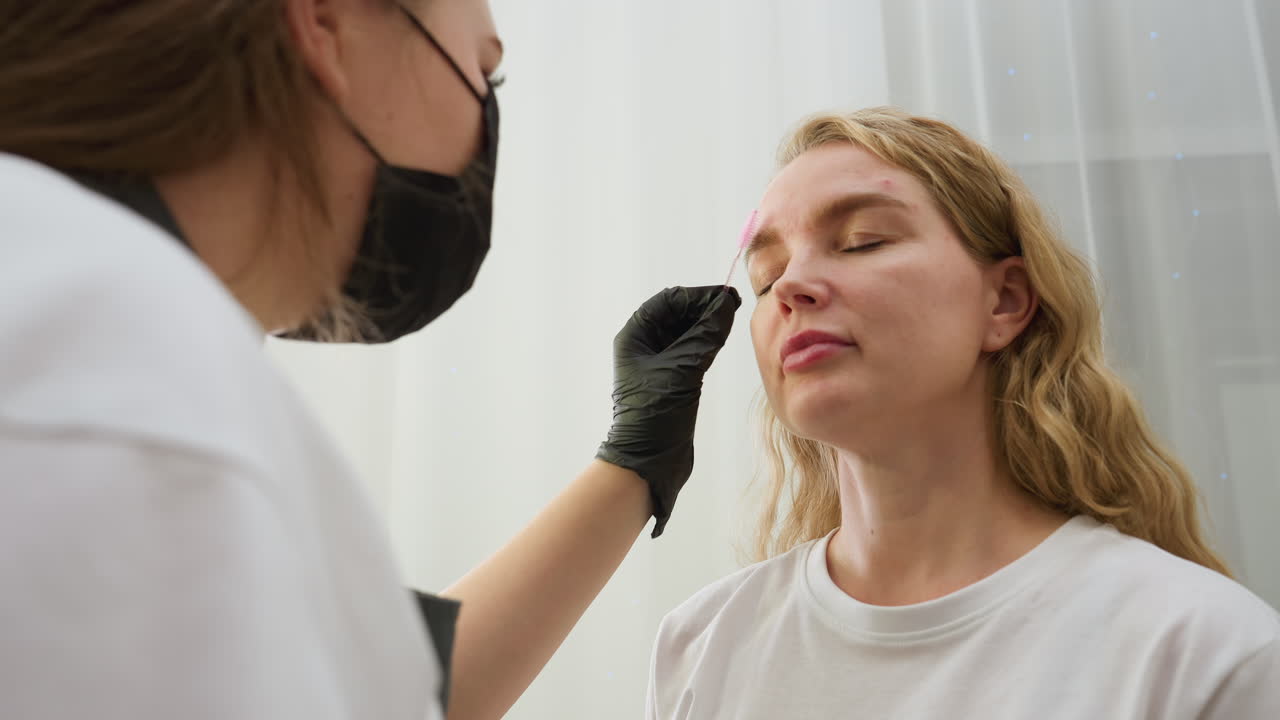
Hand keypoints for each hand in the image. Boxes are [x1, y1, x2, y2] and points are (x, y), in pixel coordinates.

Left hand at [595, 285, 740, 536]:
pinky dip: (706, 343)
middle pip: (676, 314)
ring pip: (685, 333)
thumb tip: (726, 304)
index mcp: (634, 337)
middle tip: (734, 307)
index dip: (696, 295)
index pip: (667, 301)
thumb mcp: (684, 368)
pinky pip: (690, 351)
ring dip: (707, 325)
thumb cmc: (656, 413)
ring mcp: (657, 363)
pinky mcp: (671, 380)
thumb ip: (705, 334)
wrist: (649, 460)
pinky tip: (721, 340)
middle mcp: (643, 346)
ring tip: (731, 321)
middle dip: (703, 308)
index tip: (725, 297)